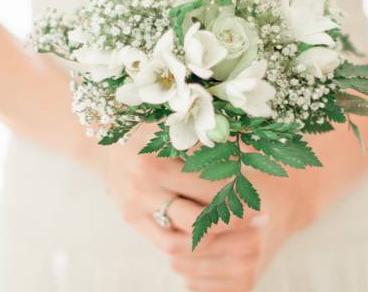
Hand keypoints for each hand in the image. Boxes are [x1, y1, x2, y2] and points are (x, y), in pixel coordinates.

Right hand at [85, 128, 311, 290]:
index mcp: (160, 152)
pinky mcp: (131, 218)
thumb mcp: (177, 123)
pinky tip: (210, 234)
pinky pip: (168, 243)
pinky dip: (193, 244)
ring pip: (187, 234)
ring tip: (238, 228)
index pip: (211, 182)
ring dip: (217, 234)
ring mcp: (136, 203)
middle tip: (257, 217)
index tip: (261, 197)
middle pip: (202, 211)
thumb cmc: (151, 127)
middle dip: (234, 217)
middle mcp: (145, 180)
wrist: (107, 141)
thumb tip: (252, 145)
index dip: (240, 192)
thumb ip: (209, 134)